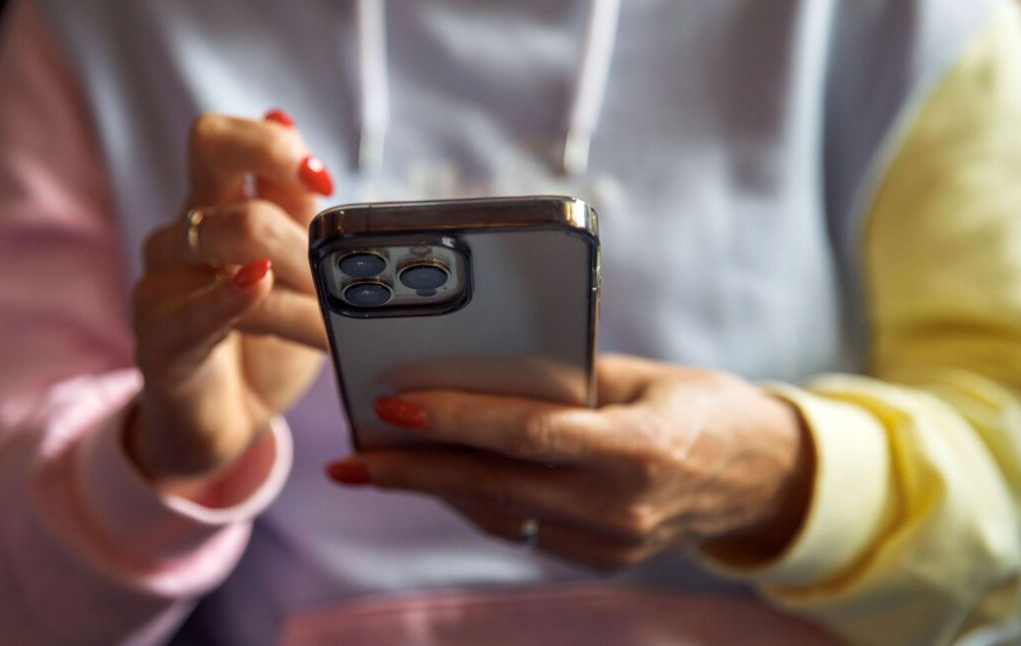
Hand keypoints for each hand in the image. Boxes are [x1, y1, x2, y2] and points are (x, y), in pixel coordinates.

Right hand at [127, 110, 333, 494]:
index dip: (276, 144)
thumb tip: (285, 117)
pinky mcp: (158, 337)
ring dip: (301, 272)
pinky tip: (260, 285)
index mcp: (216, 207)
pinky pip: (193, 305)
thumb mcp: (295, 271)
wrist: (227, 421)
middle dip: (298, 201)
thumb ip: (296, 208)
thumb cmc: (264, 342)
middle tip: (344, 270)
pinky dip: (232, 293)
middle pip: (212, 151)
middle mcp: (184, 231)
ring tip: (339, 317)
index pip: (225, 138)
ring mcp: (164, 280)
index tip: (324, 182)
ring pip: (231, 233)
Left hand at [326, 355, 814, 569]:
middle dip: (413, 471)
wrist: (764, 478)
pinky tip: (438, 480)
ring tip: (375, 465)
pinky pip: (521, 531)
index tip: (391, 406)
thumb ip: (567, 377)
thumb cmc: (704, 407)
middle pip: (495, 486)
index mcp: (639, 450)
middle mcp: (621, 508)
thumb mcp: (643, 375)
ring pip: (499, 514)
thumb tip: (479, 366)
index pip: (527, 434)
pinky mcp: (603, 559)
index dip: (454, 420)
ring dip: (433, 489)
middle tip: (350, 458)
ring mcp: (611, 543)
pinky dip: (475, 502)